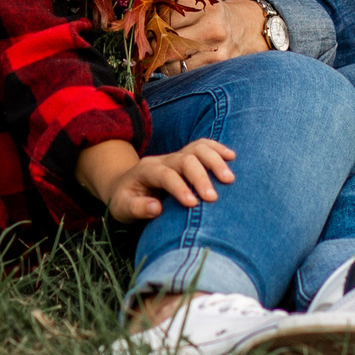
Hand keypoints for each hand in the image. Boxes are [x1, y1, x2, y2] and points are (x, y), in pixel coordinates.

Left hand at [81, 138, 235, 222]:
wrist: (124, 184)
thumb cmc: (125, 200)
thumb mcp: (122, 208)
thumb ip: (137, 208)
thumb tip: (156, 208)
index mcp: (146, 171)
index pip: (165, 175)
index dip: (179, 187)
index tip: (193, 204)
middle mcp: (163, 160)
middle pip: (184, 159)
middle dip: (200, 177)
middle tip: (213, 198)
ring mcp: (175, 156)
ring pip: (197, 148)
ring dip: (214, 160)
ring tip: (229, 179)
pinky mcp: (186, 157)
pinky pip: (202, 146)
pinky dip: (217, 148)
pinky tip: (232, 157)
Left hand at [146, 0, 269, 76]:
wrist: (248, 29)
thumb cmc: (216, 14)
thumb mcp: (201, 1)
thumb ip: (175, 5)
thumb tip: (143, 18)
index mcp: (207, 7)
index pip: (167, 15)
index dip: (152, 21)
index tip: (147, 23)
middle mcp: (214, 29)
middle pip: (169, 41)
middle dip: (154, 42)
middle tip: (149, 41)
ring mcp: (217, 52)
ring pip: (174, 61)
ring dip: (162, 59)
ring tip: (160, 52)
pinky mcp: (217, 68)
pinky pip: (185, 72)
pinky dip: (174, 69)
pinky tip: (174, 62)